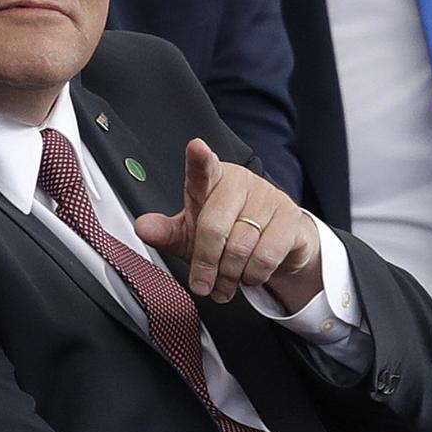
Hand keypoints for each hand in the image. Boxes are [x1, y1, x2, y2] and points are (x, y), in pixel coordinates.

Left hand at [134, 138, 321, 311]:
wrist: (273, 245)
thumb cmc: (225, 232)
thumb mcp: (190, 233)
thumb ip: (165, 231)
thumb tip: (142, 227)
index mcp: (209, 180)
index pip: (202, 168)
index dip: (199, 158)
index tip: (196, 147)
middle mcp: (239, 182)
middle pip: (214, 227)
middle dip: (205, 263)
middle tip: (202, 284)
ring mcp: (267, 197)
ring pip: (240, 247)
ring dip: (229, 275)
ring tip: (225, 282)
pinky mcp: (290, 217)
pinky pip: (266, 257)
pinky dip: (253, 276)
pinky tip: (248, 275)